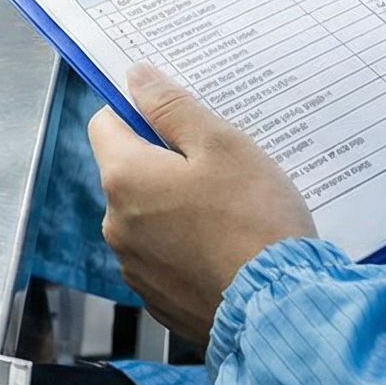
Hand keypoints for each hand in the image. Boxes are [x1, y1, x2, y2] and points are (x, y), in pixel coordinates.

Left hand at [91, 64, 315, 343]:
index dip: (139, 112)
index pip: (105, 123)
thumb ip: (172, 106)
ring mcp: (135, 266)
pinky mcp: (158, 298)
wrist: (280, 307)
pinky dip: (188, 246)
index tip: (176, 116)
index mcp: (124, 178)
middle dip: (166, 162)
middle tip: (219, 165)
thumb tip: (136, 77)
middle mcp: (116, 225)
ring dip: (177, 206)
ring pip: (148, 216)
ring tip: (231, 209)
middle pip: (129, 172)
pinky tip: (227, 246)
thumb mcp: (222, 144)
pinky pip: (165, 256)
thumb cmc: (256, 220)